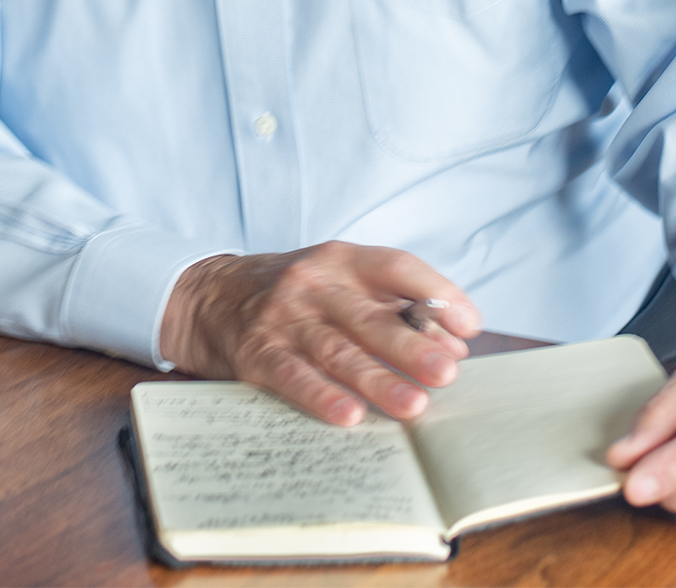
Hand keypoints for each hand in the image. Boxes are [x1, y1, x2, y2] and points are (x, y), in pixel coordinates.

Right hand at [160, 242, 479, 426]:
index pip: (396, 267)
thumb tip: (454, 345)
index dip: (436, 293)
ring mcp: (283, 318)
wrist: (206, 295)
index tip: (469, 325)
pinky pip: (292, 375)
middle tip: (446, 372)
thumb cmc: (292, 294)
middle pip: (369, 316)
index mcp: (341, 260)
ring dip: (377, 380)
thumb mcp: (337, 282)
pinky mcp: (256, 352)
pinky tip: (348, 414)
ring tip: (413, 405)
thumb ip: (392, 307)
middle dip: (410, 346)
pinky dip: (320, 395)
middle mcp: (313, 284)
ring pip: (337, 351)